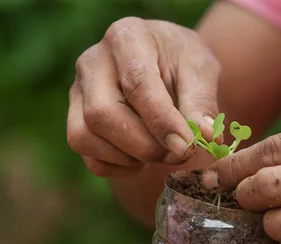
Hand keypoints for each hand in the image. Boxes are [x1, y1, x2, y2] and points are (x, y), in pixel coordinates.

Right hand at [67, 17, 220, 176]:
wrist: (164, 63)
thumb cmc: (181, 62)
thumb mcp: (201, 69)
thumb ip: (202, 101)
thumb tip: (205, 137)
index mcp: (126, 38)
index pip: (137, 84)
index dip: (162, 122)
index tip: (186, 147)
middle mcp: (92, 63)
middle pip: (102, 115)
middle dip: (144, 145)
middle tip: (178, 153)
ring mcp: (77, 93)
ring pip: (85, 138)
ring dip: (129, 158)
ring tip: (160, 152)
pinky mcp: (75, 121)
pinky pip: (89, 159)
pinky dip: (119, 168)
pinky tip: (142, 158)